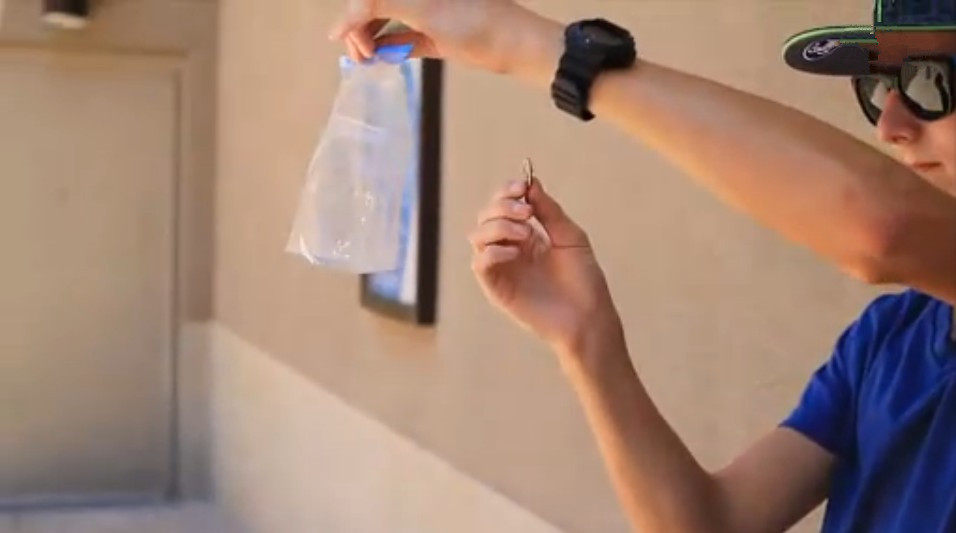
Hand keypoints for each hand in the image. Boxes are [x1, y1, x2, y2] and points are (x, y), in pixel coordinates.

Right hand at [327, 0, 522, 71]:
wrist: (512, 44)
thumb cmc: (469, 19)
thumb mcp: (421, 7)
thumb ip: (377, 5)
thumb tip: (339, 25)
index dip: (351, 12)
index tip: (337, 37)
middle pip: (374, 5)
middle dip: (358, 27)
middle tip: (359, 55)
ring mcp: (425, 12)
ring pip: (384, 21)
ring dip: (369, 39)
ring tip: (366, 60)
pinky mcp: (432, 33)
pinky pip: (400, 37)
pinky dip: (387, 47)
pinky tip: (377, 57)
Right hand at [469, 177, 622, 350]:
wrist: (588, 316)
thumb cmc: (583, 279)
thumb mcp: (570, 236)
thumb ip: (549, 211)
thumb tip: (531, 183)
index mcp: (526, 235)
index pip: (504, 205)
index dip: (507, 192)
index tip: (522, 187)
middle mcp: (509, 249)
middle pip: (486, 216)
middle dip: (502, 206)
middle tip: (527, 212)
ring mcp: (502, 268)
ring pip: (477, 236)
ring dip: (499, 226)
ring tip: (526, 235)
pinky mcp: (497, 288)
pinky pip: (480, 263)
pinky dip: (493, 250)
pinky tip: (515, 252)